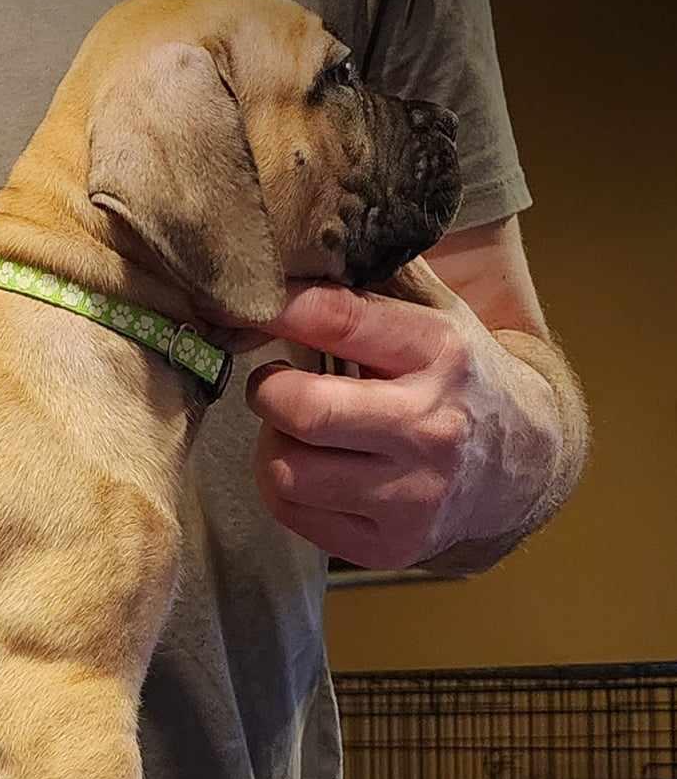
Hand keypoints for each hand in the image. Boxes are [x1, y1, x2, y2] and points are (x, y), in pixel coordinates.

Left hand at [246, 262, 562, 569]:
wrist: (525, 465)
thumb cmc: (457, 376)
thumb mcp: (438, 314)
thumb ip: (377, 276)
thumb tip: (302, 235)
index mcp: (440, 353)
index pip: (339, 319)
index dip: (279, 309)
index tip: (253, 306)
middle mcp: (429, 426)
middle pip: (302, 410)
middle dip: (267, 391)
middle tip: (273, 384)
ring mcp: (411, 494)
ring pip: (287, 470)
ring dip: (274, 444)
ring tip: (297, 430)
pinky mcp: (388, 544)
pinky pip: (293, 513)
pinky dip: (284, 488)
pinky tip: (310, 467)